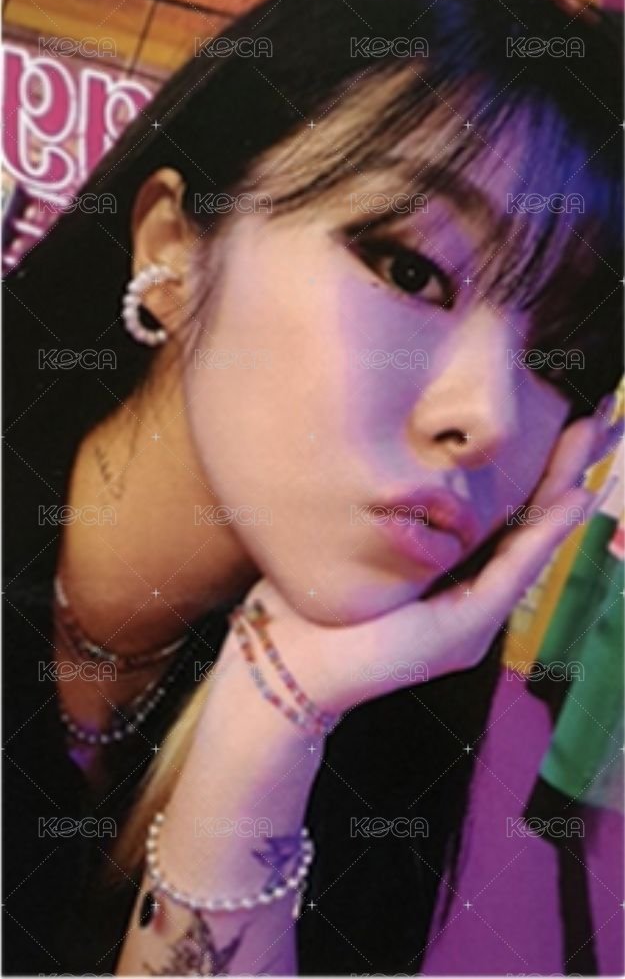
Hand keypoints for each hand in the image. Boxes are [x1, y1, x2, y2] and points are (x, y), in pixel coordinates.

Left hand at [235, 403, 621, 722]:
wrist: (288, 663)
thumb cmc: (311, 599)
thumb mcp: (358, 541)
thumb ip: (390, 513)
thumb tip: (394, 458)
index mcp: (451, 575)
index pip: (505, 513)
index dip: (538, 469)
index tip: (564, 421)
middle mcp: (472, 597)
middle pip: (532, 523)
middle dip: (569, 471)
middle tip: (606, 423)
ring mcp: (475, 618)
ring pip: (534, 543)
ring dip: (568, 491)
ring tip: (598, 444)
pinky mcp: (466, 632)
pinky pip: (512, 573)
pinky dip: (544, 534)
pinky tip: (571, 498)